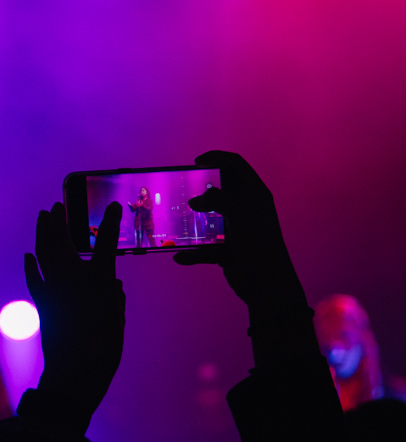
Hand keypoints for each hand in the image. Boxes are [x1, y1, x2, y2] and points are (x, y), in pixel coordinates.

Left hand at [24, 202, 124, 420]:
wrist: (73, 373)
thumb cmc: (103, 350)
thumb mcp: (117, 321)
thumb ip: (114, 298)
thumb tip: (110, 283)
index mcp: (98, 282)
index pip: (106, 244)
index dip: (110, 223)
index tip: (113, 205)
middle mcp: (72, 280)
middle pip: (63, 241)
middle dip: (60, 220)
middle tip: (57, 205)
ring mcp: (53, 291)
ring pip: (43, 254)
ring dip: (42, 233)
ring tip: (43, 217)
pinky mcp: (41, 305)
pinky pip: (33, 279)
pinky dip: (31, 266)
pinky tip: (29, 256)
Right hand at [172, 151, 305, 313]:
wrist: (267, 283)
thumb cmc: (258, 241)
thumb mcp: (238, 212)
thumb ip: (216, 200)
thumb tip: (194, 201)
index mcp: (254, 194)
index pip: (236, 166)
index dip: (217, 159)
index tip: (196, 162)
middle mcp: (245, 209)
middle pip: (219, 192)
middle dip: (201, 191)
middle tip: (183, 190)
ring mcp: (235, 230)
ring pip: (208, 220)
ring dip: (192, 223)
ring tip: (175, 221)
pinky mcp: (226, 250)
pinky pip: (203, 249)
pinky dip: (192, 253)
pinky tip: (180, 256)